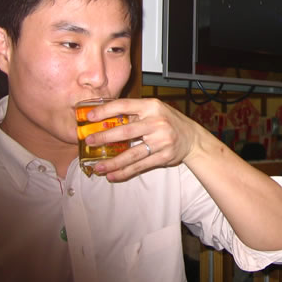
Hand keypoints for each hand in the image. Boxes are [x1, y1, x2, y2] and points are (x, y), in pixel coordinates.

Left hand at [80, 97, 208, 181]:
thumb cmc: (168, 121)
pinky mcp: (164, 156)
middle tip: (89, 142)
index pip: (124, 106)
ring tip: (98, 167)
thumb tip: (104, 120)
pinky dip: (125, 172)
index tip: (89, 117)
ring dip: (113, 162)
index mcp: (151, 106)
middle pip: (126, 131)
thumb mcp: (154, 111)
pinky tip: (112, 175)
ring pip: (132, 153)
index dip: (105, 111)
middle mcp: (157, 122)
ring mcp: (161, 140)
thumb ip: (134, 114)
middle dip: (105, 137)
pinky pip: (140, 166)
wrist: (192, 138)